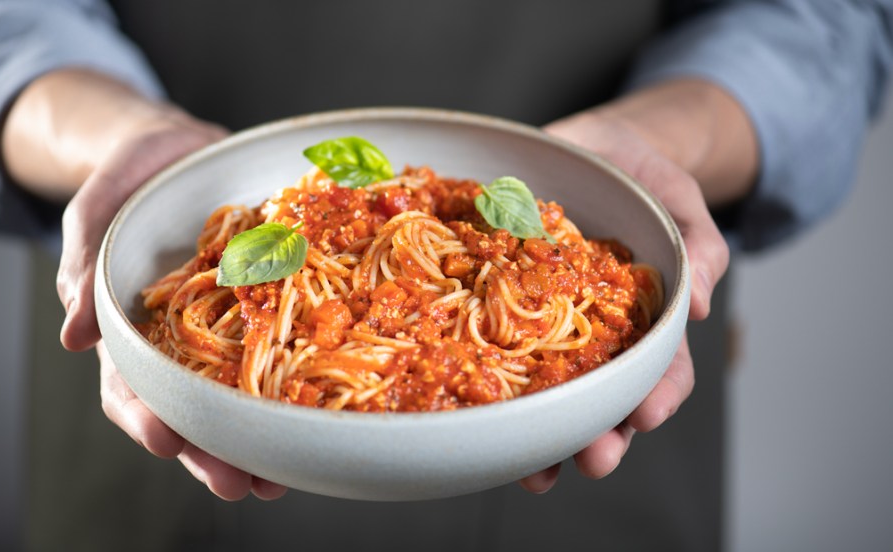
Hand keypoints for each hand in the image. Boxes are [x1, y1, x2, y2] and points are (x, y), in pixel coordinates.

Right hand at [53, 114, 288, 499]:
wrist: (184, 148)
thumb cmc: (133, 177)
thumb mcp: (99, 207)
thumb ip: (84, 261)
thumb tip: (74, 336)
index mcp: (136, 325)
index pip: (132, 384)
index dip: (145, 416)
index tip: (166, 440)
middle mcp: (184, 337)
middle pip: (190, 406)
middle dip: (210, 450)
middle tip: (238, 484)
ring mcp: (228, 324)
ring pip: (238, 392)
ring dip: (256, 438)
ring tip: (279, 475)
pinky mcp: (269, 303)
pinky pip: (284, 346)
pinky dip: (296, 384)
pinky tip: (316, 415)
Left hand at [520, 104, 731, 492]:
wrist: (584, 143)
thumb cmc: (639, 174)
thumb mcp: (678, 197)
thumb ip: (698, 244)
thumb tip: (701, 302)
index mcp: (641, 317)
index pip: (660, 367)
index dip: (657, 394)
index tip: (646, 416)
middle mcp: (594, 332)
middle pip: (603, 396)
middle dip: (602, 435)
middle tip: (595, 460)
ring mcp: (545, 321)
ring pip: (548, 391)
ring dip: (544, 436)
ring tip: (537, 473)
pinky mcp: (499, 302)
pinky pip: (491, 349)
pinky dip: (488, 388)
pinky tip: (479, 421)